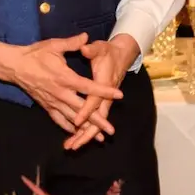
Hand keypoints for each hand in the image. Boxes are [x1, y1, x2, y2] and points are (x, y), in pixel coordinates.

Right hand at [0, 34, 122, 134]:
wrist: (14, 66)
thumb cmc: (35, 54)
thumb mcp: (53, 45)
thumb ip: (71, 43)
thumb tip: (86, 36)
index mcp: (64, 77)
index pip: (88, 86)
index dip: (104, 91)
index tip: (119, 95)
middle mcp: (60, 93)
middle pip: (82, 109)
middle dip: (97, 120)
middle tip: (110, 130)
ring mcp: (52, 101)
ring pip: (72, 118)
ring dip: (85, 129)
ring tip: (99, 138)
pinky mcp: (46, 105)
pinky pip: (58, 120)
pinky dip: (68, 128)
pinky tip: (77, 134)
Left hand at [64, 34, 139, 150]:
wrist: (122, 55)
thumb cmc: (109, 52)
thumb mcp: (101, 48)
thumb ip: (92, 50)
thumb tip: (85, 48)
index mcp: (105, 83)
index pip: (95, 100)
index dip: (86, 110)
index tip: (77, 120)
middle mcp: (105, 97)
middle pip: (97, 119)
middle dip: (86, 133)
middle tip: (74, 145)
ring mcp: (104, 102)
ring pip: (96, 124)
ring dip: (85, 136)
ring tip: (72, 147)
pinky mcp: (101, 104)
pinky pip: (94, 121)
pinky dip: (85, 130)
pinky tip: (76, 138)